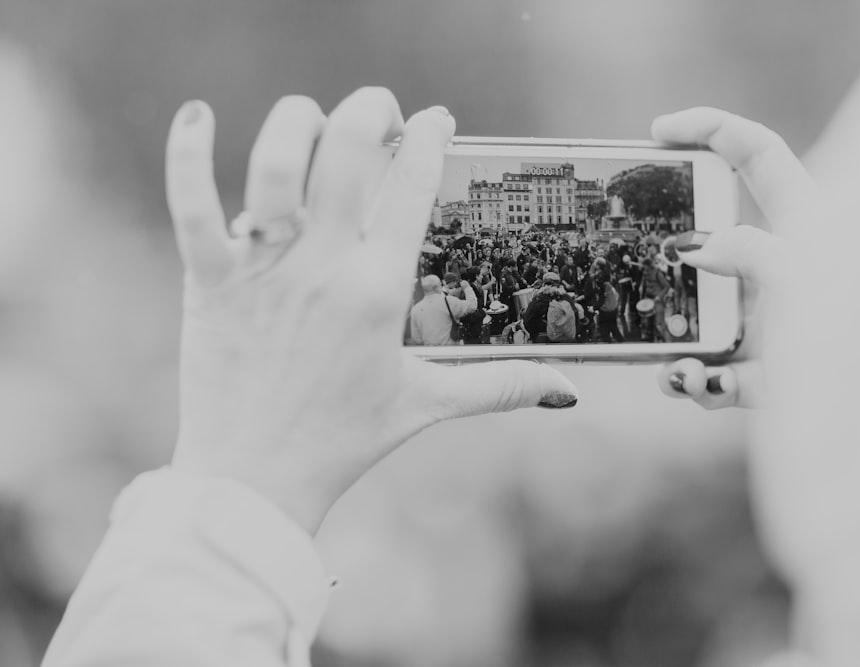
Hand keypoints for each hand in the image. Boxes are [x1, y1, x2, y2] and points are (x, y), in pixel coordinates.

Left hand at [165, 89, 577, 533]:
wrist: (255, 482)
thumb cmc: (343, 441)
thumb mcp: (426, 404)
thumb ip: (501, 387)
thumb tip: (567, 392)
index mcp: (380, 289)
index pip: (413, 184)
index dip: (429, 137)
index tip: (436, 120)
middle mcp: (324, 268)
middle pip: (350, 149)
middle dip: (370, 109)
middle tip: (380, 112)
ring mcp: (264, 271)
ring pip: (277, 162)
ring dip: (297, 123)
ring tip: (313, 122)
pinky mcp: (210, 282)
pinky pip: (192, 206)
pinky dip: (189, 154)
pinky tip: (197, 116)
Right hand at [649, 107, 819, 408]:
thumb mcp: (811, 276)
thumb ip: (754, 251)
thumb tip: (696, 250)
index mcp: (807, 227)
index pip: (758, 158)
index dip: (711, 130)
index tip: (658, 133)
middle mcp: (780, 271)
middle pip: (712, 245)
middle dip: (669, 257)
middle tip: (636, 263)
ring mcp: (768, 322)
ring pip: (700, 319)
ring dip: (674, 340)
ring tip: (674, 362)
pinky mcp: (762, 375)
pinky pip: (712, 375)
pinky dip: (697, 382)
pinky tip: (697, 383)